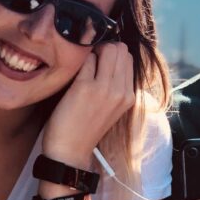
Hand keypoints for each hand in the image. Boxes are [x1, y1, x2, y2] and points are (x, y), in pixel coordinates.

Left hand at [42, 42, 134, 165]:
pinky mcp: (84, 87)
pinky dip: (79, 60)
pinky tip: (72, 74)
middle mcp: (121, 91)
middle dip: (105, 48)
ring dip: (92, 52)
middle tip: (90, 61)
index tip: (100, 62)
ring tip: (82, 68)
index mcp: (129, 96)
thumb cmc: (86, 128)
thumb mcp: (111, 108)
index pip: (129, 58)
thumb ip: (116, 86)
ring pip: (107, 49)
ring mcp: (104, 89)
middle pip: (120, 49)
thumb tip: (112, 57)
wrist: (70, 151)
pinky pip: (86, 58)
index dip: (113, 54)